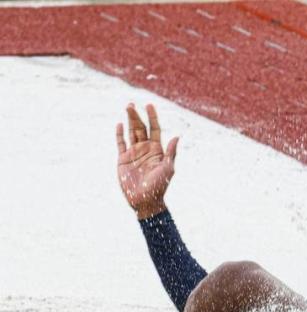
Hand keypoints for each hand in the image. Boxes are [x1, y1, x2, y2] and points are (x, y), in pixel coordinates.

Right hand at [116, 103, 178, 219]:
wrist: (145, 200)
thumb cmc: (159, 186)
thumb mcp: (167, 168)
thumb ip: (171, 153)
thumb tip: (177, 137)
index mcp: (157, 150)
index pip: (154, 129)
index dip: (152, 117)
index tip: (150, 105)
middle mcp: (145, 149)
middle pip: (141, 128)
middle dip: (137, 116)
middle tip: (132, 104)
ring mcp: (134, 153)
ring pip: (131, 132)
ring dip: (129, 120)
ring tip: (128, 107)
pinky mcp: (123, 159)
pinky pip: (120, 144)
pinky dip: (119, 134)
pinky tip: (119, 124)